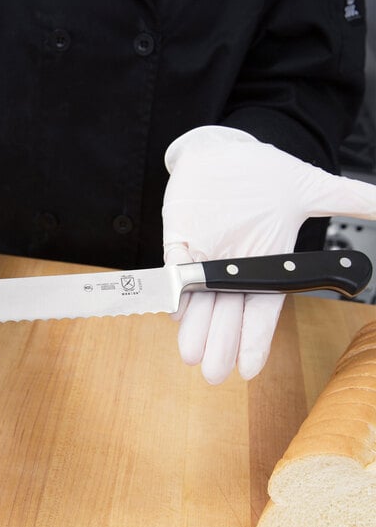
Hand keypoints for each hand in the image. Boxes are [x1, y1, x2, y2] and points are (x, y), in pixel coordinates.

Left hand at [162, 125, 374, 383]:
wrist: (225, 152)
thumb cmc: (264, 174)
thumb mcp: (312, 187)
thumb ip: (352, 200)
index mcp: (263, 263)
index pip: (262, 309)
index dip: (256, 340)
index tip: (249, 369)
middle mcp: (232, 265)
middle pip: (228, 313)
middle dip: (221, 344)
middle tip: (213, 374)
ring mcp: (203, 253)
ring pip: (199, 299)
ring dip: (195, 328)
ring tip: (191, 356)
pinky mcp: (179, 237)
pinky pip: (175, 265)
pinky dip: (175, 288)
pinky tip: (176, 312)